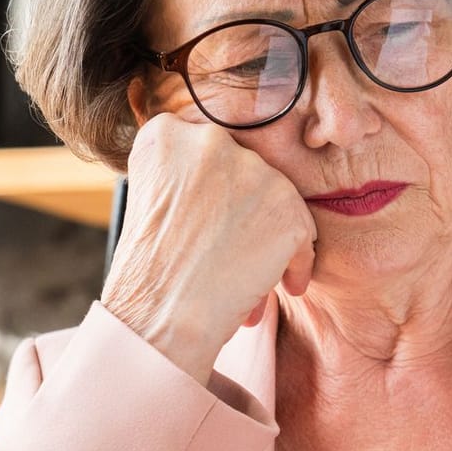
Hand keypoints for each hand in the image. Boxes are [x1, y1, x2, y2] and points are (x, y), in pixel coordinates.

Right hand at [103, 111, 316, 377]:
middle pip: (246, 173)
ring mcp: (254, 172)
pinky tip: (284, 286)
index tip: (208, 220)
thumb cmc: (147, 273)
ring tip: (252, 278)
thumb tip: (225, 184)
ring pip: (277, 202)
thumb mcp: (150, 202)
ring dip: (270, 240)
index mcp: (167, 135)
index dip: (214, 190)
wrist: (160, 315)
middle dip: (244, 214)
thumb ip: (185, 177)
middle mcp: (212, 141)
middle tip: (230, 250)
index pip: (209, 151)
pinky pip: (304, 233)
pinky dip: (296, 262)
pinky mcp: (287, 209)